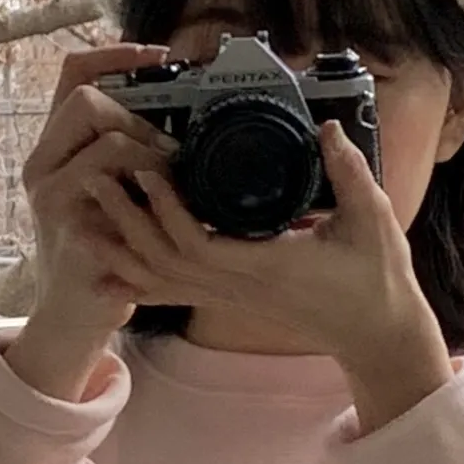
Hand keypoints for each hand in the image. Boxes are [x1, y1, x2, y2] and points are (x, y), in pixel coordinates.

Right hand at [14, 42, 179, 352]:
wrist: (74, 316)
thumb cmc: (102, 250)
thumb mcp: (107, 191)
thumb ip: (125, 149)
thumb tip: (178, 109)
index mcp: (51, 148)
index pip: (73, 72)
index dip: (117, 53)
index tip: (163, 55)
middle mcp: (41, 168)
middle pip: (85, 99)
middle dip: (138, 113)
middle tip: (171, 144)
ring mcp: (52, 201)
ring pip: (106, 145)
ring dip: (152, 155)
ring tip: (175, 177)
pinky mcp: (72, 235)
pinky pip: (118, 199)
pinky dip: (153, 196)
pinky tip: (171, 205)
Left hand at [82, 122, 435, 371]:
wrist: (375, 335)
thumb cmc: (377, 281)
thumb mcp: (374, 221)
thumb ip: (349, 173)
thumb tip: (327, 128)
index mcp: (268, 266)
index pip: (200, 245)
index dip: (167, 211)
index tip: (149, 171)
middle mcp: (238, 287)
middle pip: (163, 261)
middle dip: (125, 222)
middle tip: (96, 179)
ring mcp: (230, 298)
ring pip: (160, 280)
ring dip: (121, 248)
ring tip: (85, 214)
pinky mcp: (229, 300)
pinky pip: (173, 292)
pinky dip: (137, 278)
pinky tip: (108, 265)